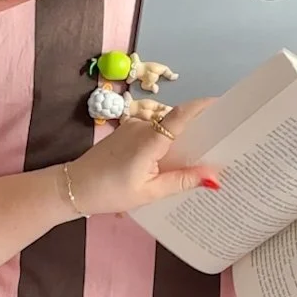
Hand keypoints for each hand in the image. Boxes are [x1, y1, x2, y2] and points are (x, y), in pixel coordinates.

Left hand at [66, 102, 218, 217]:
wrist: (74, 187)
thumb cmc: (109, 192)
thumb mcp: (149, 192)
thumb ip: (181, 181)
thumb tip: (214, 177)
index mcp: (149, 141)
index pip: (180, 115)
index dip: (202, 106)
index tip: (222, 103)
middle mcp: (142, 127)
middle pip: (177, 122)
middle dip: (198, 130)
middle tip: (220, 143)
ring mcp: (133, 127)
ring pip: (164, 130)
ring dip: (179, 141)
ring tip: (197, 159)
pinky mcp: (127, 131)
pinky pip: (153, 134)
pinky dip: (164, 144)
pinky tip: (171, 161)